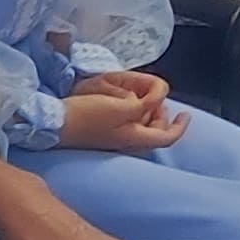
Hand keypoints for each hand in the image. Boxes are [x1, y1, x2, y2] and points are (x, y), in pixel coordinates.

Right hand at [55, 73, 182, 155]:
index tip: (185, 113)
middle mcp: (128, 143)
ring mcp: (114, 140)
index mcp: (136, 138)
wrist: (54, 124)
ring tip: (141, 96)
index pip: (168, 137)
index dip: (180, 126)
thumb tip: (159, 98)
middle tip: (158, 99)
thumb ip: (147, 102)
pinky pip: (126, 125)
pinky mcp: (102, 134)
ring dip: (146, 112)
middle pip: (155, 132)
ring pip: (140, 128)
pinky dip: (131, 114)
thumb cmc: (88, 116)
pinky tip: (122, 102)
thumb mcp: (123, 106)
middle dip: (162, 115)